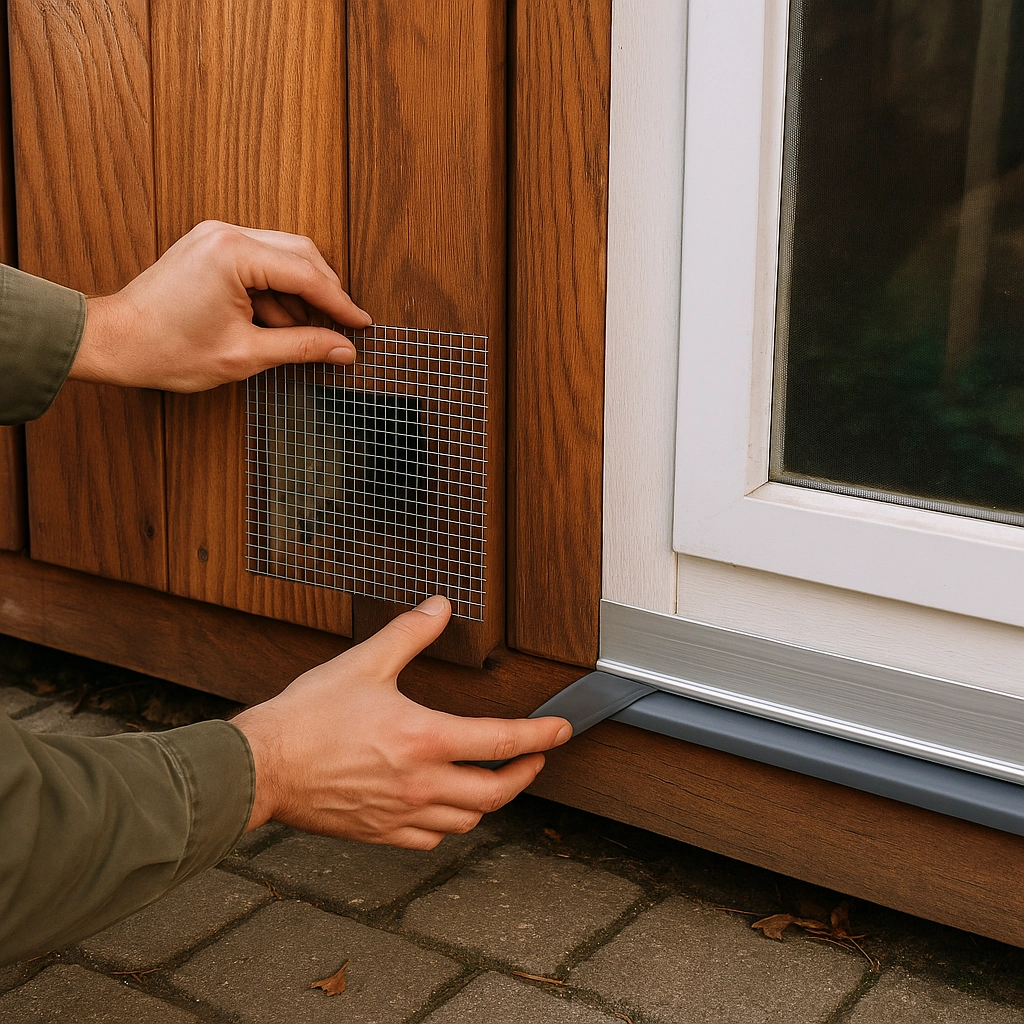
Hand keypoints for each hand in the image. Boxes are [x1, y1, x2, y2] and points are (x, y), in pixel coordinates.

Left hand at [69, 220, 371, 390]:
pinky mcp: (209, 249)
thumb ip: (301, 347)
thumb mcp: (245, 354)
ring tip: (305, 334)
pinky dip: (274, 292)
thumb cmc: (166, 348)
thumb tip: (343, 349)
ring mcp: (215, 237)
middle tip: (342, 328)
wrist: (113, 342)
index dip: (340, 303)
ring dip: (298, 295)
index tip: (361, 324)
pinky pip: (258, 263)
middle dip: (324, 293)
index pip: (306, 273)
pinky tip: (278, 324)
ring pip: (281, 258)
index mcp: (234, 253)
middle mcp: (226, 234)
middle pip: (300, 254)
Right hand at [232, 595, 572, 848]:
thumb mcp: (364, 662)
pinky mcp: (378, 832)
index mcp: (423, 738)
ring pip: (467, 821)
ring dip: (489, 802)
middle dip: (524, 775)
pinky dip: (449, 825)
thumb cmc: (308, 716)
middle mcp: (420, 783)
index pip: (501, 741)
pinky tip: (446, 809)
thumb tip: (439, 606)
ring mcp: (400, 813)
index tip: (560, 731)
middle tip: (534, 759)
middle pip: (495, 793)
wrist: (261, 766)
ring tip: (494, 781)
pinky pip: (429, 839)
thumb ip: (409, 633)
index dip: (540, 736)